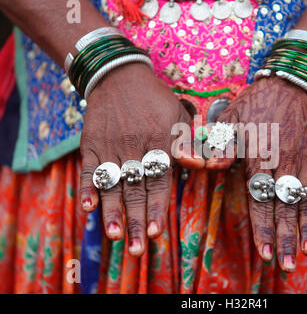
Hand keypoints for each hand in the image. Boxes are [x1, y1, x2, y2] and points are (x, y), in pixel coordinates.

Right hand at [79, 63, 202, 256]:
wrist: (119, 76)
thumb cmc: (155, 100)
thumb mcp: (179, 116)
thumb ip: (188, 143)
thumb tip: (201, 165)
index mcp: (159, 142)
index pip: (159, 181)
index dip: (157, 207)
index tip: (156, 231)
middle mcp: (134, 147)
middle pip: (135, 189)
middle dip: (136, 219)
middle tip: (136, 247)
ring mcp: (110, 146)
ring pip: (112, 184)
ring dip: (112, 211)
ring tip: (115, 235)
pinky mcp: (91, 144)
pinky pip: (89, 169)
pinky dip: (87, 189)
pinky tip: (87, 208)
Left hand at [207, 77, 306, 271]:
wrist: (292, 81)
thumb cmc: (257, 101)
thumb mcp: (231, 117)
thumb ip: (220, 143)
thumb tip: (209, 165)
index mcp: (260, 157)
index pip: (260, 200)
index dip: (262, 227)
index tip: (264, 252)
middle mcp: (285, 163)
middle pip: (284, 206)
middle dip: (285, 237)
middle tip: (287, 263)